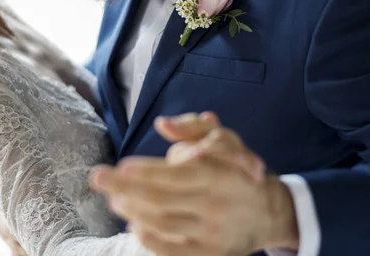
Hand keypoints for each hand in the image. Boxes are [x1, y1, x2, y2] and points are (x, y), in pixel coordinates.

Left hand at [89, 112, 299, 255]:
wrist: (271, 212)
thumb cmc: (239, 171)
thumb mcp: (227, 140)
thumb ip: (194, 128)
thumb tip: (163, 125)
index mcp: (220, 175)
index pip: (176, 174)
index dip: (145, 172)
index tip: (120, 167)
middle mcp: (216, 205)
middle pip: (161, 200)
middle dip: (124, 189)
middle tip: (98, 178)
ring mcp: (212, 234)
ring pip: (162, 224)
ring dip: (132, 211)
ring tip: (114, 200)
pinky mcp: (210, 254)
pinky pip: (173, 251)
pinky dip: (149, 239)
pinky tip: (133, 225)